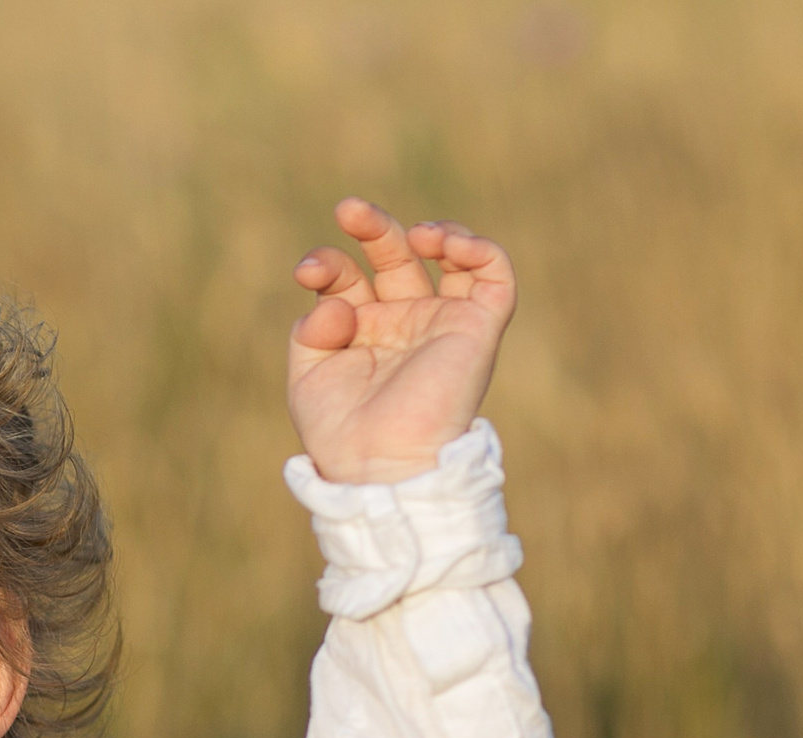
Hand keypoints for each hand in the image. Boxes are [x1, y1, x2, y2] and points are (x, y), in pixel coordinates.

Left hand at [288, 198, 517, 483]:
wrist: (381, 463)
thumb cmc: (341, 431)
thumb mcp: (307, 376)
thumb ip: (311, 330)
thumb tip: (334, 303)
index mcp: (362, 331)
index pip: (347, 277)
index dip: (327, 264)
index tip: (309, 272)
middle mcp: (404, 322)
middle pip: (395, 255)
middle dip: (373, 227)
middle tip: (348, 209)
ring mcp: (442, 323)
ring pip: (449, 257)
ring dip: (430, 230)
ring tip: (410, 232)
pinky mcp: (479, 328)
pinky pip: (495, 275)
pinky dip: (477, 248)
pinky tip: (443, 242)